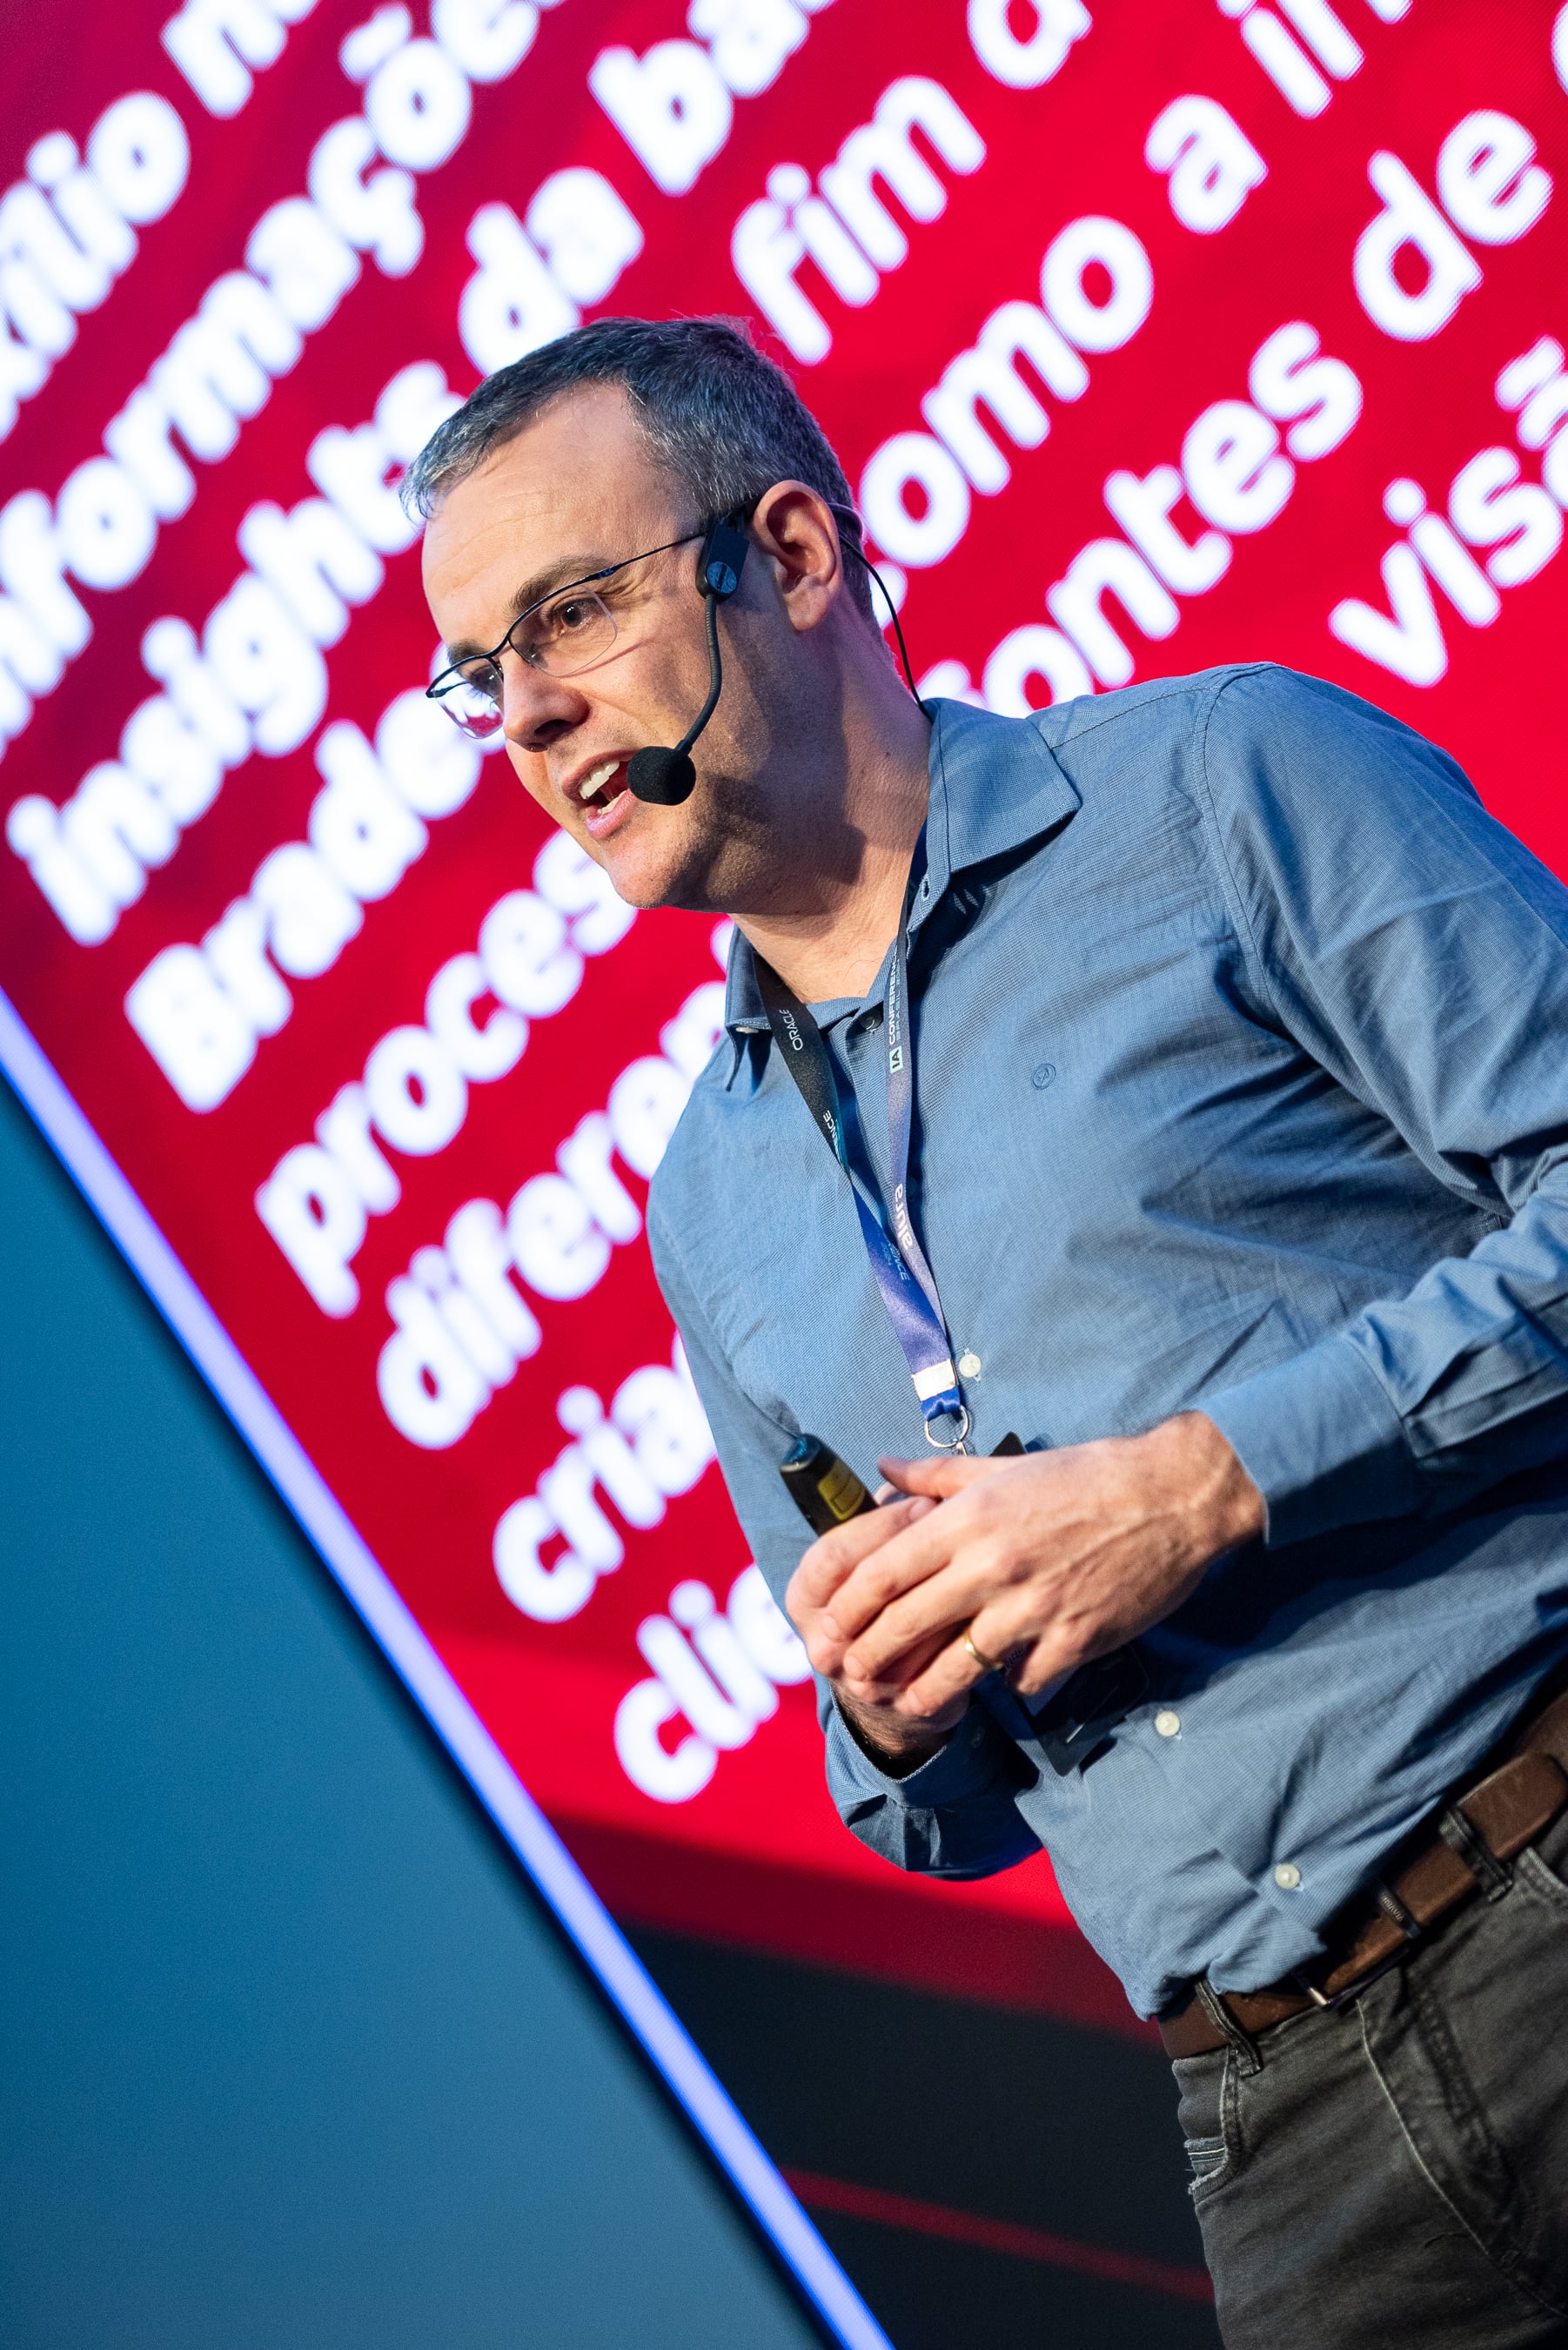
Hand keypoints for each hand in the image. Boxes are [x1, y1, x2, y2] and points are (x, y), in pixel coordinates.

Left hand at [786, 1415, 1262, 1730]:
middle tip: (853, 1676)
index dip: (847, 1607)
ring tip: (907, 1704)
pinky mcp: (1075, 1640)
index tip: (831, 1628)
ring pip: (957, 1669)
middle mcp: (992, 1566)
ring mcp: (1034, 1608)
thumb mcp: (1004, 1468)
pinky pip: (1024, 1679)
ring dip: (924, 1692)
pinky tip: (1003, 1681)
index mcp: (969, 1519)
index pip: (883, 1571)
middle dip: (869, 1656)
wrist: (1175, 1496)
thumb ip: (936, 1476)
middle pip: (906, 1625)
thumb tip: (882, 1467)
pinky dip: (1009, 1683)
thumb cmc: (1087, 1475)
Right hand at [786, 1490, 973, 1772]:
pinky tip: (989, 1609)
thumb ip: (880, 1518)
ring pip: (902, 1632)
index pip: (831, 1556)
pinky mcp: (901, 1702)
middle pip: (865, 1593)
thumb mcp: (872, 1553)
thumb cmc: (888, 1595)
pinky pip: (934, 1666)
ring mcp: (859, 1677)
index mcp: (805, 1595)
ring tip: (980, 1565)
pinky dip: (961, 1636)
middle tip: (959, 1531)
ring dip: (943, 1596)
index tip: (924, 1504)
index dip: (878, 1527)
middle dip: (915, 1558)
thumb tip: (897, 1472)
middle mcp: (822, 1641)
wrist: (900, 1679)